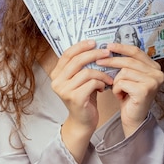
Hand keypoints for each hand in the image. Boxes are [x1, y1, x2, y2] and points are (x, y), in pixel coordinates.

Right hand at [50, 40, 112, 161]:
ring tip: (108, 79)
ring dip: (101, 74)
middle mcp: (57, 82)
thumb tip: (95, 45)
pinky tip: (103, 88)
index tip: (94, 42)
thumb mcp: (81, 79)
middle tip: (107, 53)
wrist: (83, 121)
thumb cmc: (85, 97)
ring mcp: (64, 90)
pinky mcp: (75, 98)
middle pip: (77, 61)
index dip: (81, 46)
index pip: (67, 54)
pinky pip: (92, 83)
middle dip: (94, 54)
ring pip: (87, 72)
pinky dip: (101, 83)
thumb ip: (81, 65)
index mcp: (56, 74)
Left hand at [95, 43, 163, 136]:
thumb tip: (110, 47)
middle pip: (129, 61)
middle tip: (99, 62)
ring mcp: (152, 82)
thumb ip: (126, 63)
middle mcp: (157, 73)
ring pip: (124, 72)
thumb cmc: (129, 97)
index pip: (137, 52)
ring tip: (119, 89)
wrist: (133, 118)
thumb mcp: (129, 76)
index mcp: (154, 67)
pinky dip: (117, 89)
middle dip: (112, 61)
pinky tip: (120, 96)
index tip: (108, 45)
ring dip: (116, 81)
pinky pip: (122, 82)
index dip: (122, 47)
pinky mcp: (144, 90)